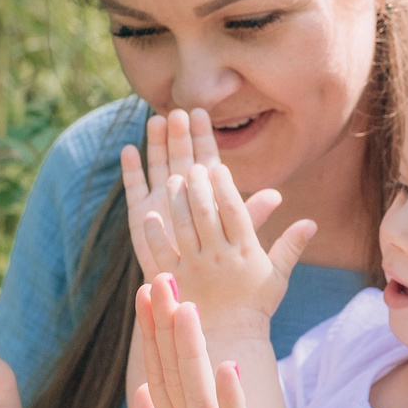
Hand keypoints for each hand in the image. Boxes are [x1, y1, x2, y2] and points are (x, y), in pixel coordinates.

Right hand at [118, 111, 295, 287]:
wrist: (195, 294)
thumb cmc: (223, 268)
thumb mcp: (241, 239)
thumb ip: (252, 215)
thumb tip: (278, 195)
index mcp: (208, 195)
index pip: (205, 158)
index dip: (203, 137)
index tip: (202, 114)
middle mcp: (183, 193)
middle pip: (180, 157)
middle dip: (179, 136)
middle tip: (178, 113)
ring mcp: (160, 202)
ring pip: (158, 166)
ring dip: (156, 144)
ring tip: (157, 123)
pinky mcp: (140, 215)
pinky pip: (135, 188)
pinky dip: (132, 170)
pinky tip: (130, 150)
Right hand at [128, 277, 344, 407]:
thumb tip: (141, 391)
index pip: (164, 381)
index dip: (154, 336)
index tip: (150, 290)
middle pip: (174, 383)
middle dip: (165, 332)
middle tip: (158, 279)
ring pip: (197, 403)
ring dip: (189, 354)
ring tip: (185, 309)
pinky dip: (232, 406)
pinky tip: (229, 368)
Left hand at [135, 157, 315, 334]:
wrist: (230, 338)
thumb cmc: (255, 306)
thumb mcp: (277, 276)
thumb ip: (290, 246)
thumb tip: (311, 223)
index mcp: (244, 251)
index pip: (234, 210)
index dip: (225, 186)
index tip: (218, 168)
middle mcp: (218, 257)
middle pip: (206, 212)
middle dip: (198, 185)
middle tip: (192, 167)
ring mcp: (194, 268)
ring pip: (183, 226)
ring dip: (176, 200)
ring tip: (173, 180)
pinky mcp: (173, 281)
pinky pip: (160, 252)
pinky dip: (154, 233)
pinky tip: (151, 216)